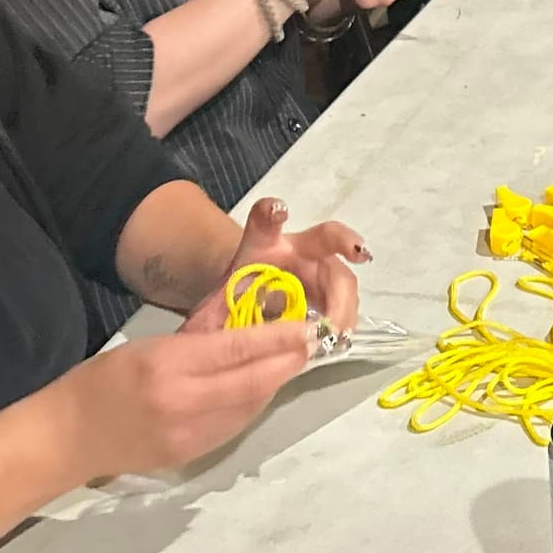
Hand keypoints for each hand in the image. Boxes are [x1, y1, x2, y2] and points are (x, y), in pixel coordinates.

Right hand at [57, 322, 313, 480]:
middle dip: (289, 362)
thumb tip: (249, 318)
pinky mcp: (194, 455)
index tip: (307, 327)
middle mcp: (183, 402)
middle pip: (255, 381)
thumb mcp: (148, 346)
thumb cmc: (101, 382)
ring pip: (253, 405)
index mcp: (166, 366)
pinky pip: (237, 424)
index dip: (277, 339)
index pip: (236, 349)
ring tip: (293, 361)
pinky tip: (261, 388)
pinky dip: (255, 403)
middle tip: (314, 343)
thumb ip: (200, 336)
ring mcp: (190, 434)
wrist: (65, 438)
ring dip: (277, 382)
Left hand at [181, 196, 367, 336]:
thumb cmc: (238, 298)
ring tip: (336, 329)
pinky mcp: (334, 295)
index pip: (265, 220)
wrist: (254, 299)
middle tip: (357, 255)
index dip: (272, 213)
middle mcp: (299, 249)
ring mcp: (321, 270)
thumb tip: (196, 340)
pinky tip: (340, 338)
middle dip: (344, 242)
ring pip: (341, 278)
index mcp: (265, 244)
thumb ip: (209, 317)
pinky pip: (346, 304)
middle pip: (325, 239)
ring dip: (344, 302)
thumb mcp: (216, 305)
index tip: (279, 211)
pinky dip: (345, 321)